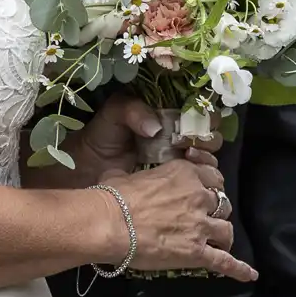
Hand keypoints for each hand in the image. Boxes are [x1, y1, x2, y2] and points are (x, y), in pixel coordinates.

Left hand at [62, 93, 221, 185]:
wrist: (85, 168)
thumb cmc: (101, 136)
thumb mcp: (116, 113)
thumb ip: (134, 111)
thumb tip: (155, 128)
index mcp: (170, 116)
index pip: (200, 113)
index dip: (203, 117)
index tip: (193, 124)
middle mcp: (179, 138)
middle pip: (210, 136)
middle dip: (207, 139)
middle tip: (190, 144)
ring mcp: (178, 162)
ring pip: (208, 159)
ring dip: (206, 158)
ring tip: (187, 157)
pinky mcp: (174, 184)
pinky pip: (196, 182)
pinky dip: (199, 179)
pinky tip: (186, 175)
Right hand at [109, 153, 255, 281]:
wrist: (110, 224)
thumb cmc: (113, 198)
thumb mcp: (126, 175)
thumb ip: (136, 177)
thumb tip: (120, 177)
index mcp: (184, 173)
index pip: (211, 175)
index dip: (210, 185)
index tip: (205, 191)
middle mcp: (199, 196)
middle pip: (221, 202)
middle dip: (215, 211)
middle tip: (205, 219)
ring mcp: (201, 225)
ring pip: (226, 230)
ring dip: (223, 236)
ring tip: (218, 243)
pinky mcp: (197, 252)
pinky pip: (225, 262)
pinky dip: (239, 269)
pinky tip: (249, 275)